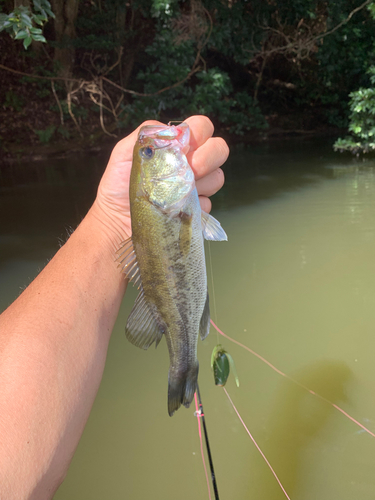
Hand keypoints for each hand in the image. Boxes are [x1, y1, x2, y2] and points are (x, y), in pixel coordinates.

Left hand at [91, 115, 228, 245]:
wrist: (117, 220)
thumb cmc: (118, 184)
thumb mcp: (125, 152)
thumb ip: (147, 134)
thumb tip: (174, 131)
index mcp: (177, 146)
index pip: (203, 127)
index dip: (199, 132)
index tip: (184, 146)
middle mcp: (192, 164)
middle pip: (220, 149)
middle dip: (207, 157)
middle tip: (190, 169)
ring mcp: (197, 188)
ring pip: (218, 177)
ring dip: (202, 183)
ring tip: (178, 191)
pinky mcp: (197, 211)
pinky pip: (207, 204)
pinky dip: (193, 207)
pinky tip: (176, 210)